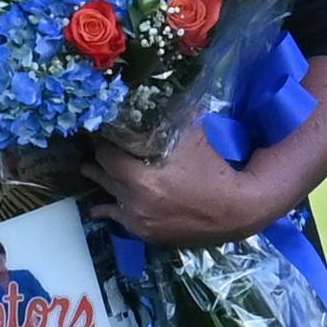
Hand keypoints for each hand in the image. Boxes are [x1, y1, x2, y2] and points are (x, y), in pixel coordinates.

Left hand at [80, 127, 294, 246]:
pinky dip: (111, 209)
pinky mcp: (148, 234)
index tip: (96, 130)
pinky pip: (119, 220)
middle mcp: (136, 203)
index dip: (101, 141)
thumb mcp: (193, 136)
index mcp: (142, 179)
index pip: (107, 156)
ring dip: (101, 183)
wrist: (238, 209)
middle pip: (104, 175)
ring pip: (108, 198)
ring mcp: (141, 221)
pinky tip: (97, 207)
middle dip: (98, 160)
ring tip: (87, 170)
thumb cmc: (215, 169)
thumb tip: (161, 92)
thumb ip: (173, 116)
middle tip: (92, 147)